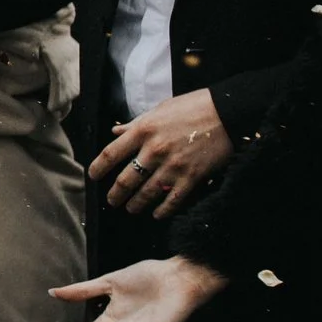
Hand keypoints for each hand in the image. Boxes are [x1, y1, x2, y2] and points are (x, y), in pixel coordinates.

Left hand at [91, 88, 233, 215]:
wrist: (228, 113)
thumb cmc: (194, 107)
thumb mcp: (159, 110)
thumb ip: (136, 123)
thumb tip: (116, 131)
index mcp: (143, 130)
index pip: (111, 153)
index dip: (98, 168)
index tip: (93, 176)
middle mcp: (154, 150)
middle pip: (126, 179)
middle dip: (116, 194)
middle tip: (112, 200)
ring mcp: (173, 166)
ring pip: (147, 193)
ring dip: (136, 204)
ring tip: (131, 209)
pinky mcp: (192, 177)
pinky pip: (173, 200)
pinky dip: (163, 210)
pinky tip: (157, 214)